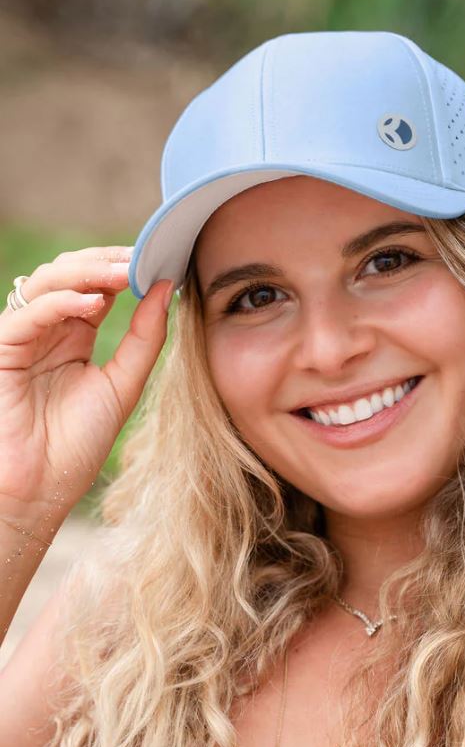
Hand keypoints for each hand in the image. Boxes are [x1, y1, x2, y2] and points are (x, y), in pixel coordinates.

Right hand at [0, 246, 172, 522]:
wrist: (41, 489)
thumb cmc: (79, 442)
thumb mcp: (124, 384)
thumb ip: (145, 338)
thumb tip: (167, 289)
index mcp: (76, 335)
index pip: (98, 286)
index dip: (125, 270)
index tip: (160, 260)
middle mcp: (49, 330)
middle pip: (71, 274)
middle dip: (106, 262)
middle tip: (140, 258)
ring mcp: (24, 337)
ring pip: (47, 284)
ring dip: (86, 273)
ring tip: (122, 274)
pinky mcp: (2, 350)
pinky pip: (28, 314)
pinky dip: (60, 302)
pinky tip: (92, 302)